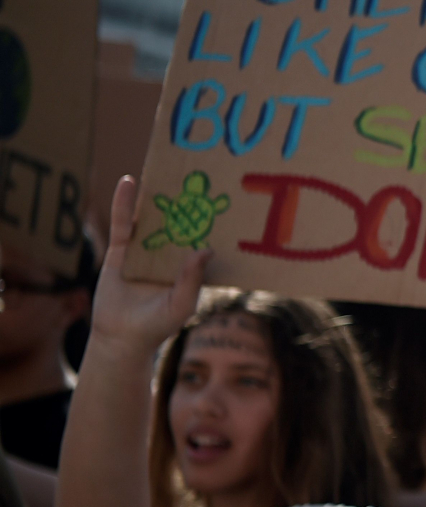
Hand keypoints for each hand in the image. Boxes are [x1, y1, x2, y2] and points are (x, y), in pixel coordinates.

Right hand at [94, 177, 206, 357]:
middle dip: (188, 200)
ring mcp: (144, 249)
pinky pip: (124, 222)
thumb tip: (206, 250)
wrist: (122, 337)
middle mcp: (168, 253)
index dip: (211, 218)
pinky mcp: (120, 250)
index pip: (202, 235)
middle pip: (178, 221)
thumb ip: (191, 278)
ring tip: (165, 168)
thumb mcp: (181, 303)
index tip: (224, 196)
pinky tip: (129, 182)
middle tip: (199, 172)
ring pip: (151, 218)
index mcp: (189, 264)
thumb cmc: (157, 325)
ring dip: (157, 195)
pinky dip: (125, 203)